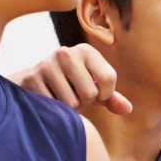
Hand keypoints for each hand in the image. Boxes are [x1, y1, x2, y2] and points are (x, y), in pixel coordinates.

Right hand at [8, 44, 132, 114]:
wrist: (35, 82)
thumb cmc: (72, 86)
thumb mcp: (93, 89)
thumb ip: (112, 98)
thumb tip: (127, 109)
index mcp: (87, 51)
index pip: (108, 78)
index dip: (104, 95)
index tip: (95, 94)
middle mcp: (67, 53)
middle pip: (89, 93)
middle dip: (84, 103)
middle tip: (74, 96)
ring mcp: (47, 64)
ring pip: (71, 103)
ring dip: (68, 108)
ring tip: (61, 97)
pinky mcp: (32, 78)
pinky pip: (53, 106)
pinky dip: (54, 109)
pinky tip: (49, 99)